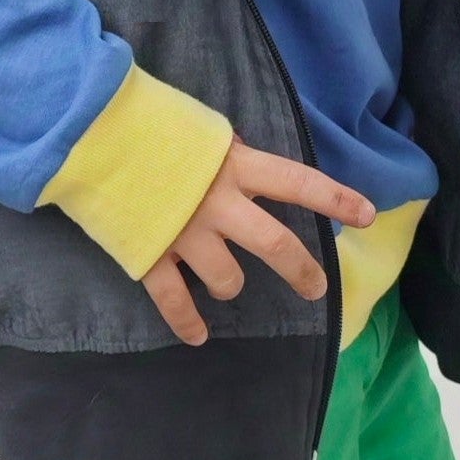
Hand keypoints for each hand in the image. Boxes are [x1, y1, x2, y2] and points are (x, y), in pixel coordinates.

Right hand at [142, 136, 374, 345]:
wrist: (91, 132)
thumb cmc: (151, 124)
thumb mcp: (203, 131)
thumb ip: (230, 158)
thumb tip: (250, 173)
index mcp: (236, 165)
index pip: (299, 182)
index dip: (336, 198)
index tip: (368, 213)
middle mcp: (218, 202)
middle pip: (276, 245)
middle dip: (302, 271)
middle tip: (317, 289)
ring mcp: (185, 233)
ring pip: (227, 279)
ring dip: (230, 286)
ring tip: (226, 286)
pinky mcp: (151, 255)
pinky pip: (175, 302)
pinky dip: (187, 323)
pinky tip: (198, 335)